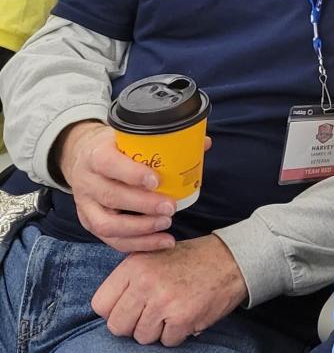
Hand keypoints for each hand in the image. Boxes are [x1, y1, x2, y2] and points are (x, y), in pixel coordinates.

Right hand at [54, 121, 209, 251]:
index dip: (132, 174)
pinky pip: (111, 239)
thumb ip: (164, 140)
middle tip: (171, 207)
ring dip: (140, 229)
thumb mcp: (130, 137)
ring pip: (107, 224)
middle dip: (143, 206)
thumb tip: (203, 143)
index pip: (109, 164)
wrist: (82, 157)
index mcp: (96, 154)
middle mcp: (87, 181)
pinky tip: (160, 241)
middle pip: (111, 197)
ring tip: (166, 225)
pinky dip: (137, 244)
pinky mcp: (89, 223)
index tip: (157, 181)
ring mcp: (85, 205)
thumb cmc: (114, 147)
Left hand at [92, 235, 248, 345]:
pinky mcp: (182, 317)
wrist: (232, 259)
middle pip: (118, 326)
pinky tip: (188, 314)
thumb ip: (129, 279)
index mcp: (134, 265)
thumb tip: (109, 311)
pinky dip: (178, 333)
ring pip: (142, 337)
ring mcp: (164, 300)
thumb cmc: (191, 260)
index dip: (116, 310)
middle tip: (154, 312)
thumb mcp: (154, 257)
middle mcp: (146, 282)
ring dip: (158, 330)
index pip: (100, 304)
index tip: (132, 306)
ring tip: (174, 309)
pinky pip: (167, 341)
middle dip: (135, 325)